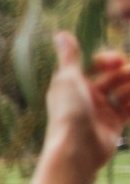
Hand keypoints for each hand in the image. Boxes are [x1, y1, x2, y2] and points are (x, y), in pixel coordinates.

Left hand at [35, 33, 129, 183]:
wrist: (77, 149)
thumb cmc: (68, 112)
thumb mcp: (68, 79)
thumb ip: (70, 56)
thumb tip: (61, 33)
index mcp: (75, 82)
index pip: (99, 63)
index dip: (110, 59)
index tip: (115, 62)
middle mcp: (88, 95)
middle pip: (116, 75)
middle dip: (125, 73)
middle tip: (126, 78)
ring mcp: (102, 109)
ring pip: (126, 89)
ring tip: (125, 98)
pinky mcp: (114, 124)